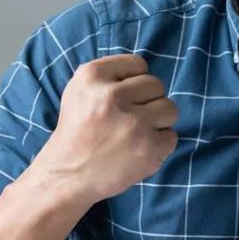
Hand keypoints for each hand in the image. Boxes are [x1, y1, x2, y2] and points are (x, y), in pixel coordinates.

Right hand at [32, 53, 176, 204]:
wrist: (67, 175)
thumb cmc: (76, 132)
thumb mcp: (79, 91)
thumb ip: (109, 76)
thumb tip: (145, 73)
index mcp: (92, 76)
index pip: (138, 64)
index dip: (134, 82)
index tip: (122, 99)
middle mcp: (112, 96)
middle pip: (156, 85)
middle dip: (147, 102)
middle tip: (128, 120)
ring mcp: (133, 123)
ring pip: (170, 109)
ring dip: (158, 122)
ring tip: (136, 134)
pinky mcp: (148, 147)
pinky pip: (171, 136)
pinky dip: (159, 145)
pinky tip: (138, 150)